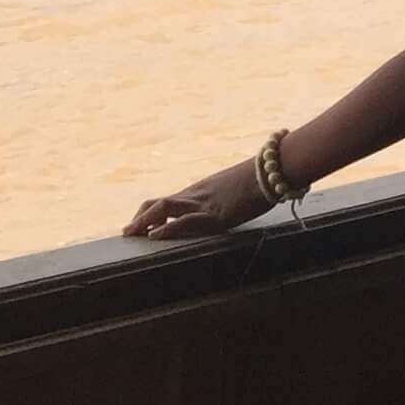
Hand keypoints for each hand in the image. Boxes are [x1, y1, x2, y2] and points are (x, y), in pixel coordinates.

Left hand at [124, 158, 271, 240]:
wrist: (276, 168)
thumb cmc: (267, 174)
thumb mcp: (242, 185)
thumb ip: (232, 193)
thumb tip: (237, 199)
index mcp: (205, 188)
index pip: (171, 198)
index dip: (152, 211)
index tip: (140, 222)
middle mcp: (199, 194)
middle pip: (160, 202)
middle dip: (141, 217)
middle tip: (127, 231)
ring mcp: (205, 203)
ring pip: (164, 209)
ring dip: (144, 222)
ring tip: (130, 234)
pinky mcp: (216, 215)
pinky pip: (185, 221)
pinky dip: (167, 229)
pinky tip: (155, 236)